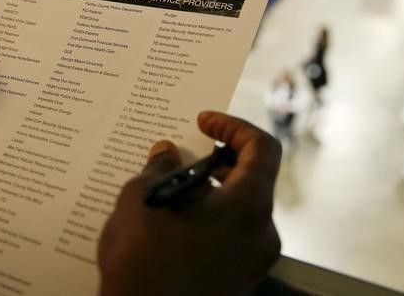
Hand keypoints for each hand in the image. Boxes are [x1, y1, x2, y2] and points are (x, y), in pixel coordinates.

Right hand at [98, 111, 281, 295]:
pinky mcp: (237, 281)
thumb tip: (167, 152)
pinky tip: (169, 222)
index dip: (234, 125)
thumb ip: (159, 167)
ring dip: (208, 191)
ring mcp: (252, 262)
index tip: (202, 122)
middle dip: (215, 160)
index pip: (263, 148)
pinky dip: (207, 218)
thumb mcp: (141, 201)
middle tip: (180, 155)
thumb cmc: (143, 264)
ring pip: (238, 209)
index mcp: (249, 207)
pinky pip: (230, 235)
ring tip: (167, 189)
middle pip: (252, 179)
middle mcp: (262, 234)